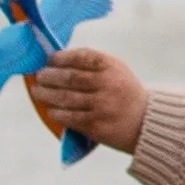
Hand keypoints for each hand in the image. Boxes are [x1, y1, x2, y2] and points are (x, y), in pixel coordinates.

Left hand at [33, 47, 147, 154]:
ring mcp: (101, 107)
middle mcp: (107, 85)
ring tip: (38, 92)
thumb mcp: (117, 70)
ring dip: (47, 94)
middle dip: (49, 76)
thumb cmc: (125, 93)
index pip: (80, 57)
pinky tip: (51, 110)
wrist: (146, 123)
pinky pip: (69, 118)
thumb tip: (58, 61)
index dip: (61, 58)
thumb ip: (93, 63)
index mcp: (111, 67)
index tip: (50, 60)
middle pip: (69, 78)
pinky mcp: (96, 126)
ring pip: (65, 98)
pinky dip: (56, 113)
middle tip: (40, 76)